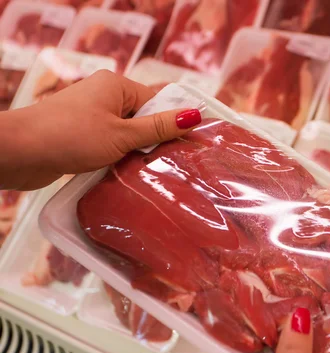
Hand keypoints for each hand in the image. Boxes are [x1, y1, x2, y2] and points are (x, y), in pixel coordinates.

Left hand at [0, 70, 201, 189]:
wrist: (19, 153)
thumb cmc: (71, 137)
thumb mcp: (122, 135)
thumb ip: (159, 127)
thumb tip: (194, 114)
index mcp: (116, 85)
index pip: (157, 101)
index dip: (173, 123)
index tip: (189, 146)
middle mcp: (104, 96)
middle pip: (143, 118)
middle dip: (154, 141)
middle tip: (171, 164)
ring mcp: (91, 116)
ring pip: (128, 134)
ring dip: (136, 153)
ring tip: (150, 172)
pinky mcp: (81, 135)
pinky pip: (111, 144)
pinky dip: (120, 157)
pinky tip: (127, 173)